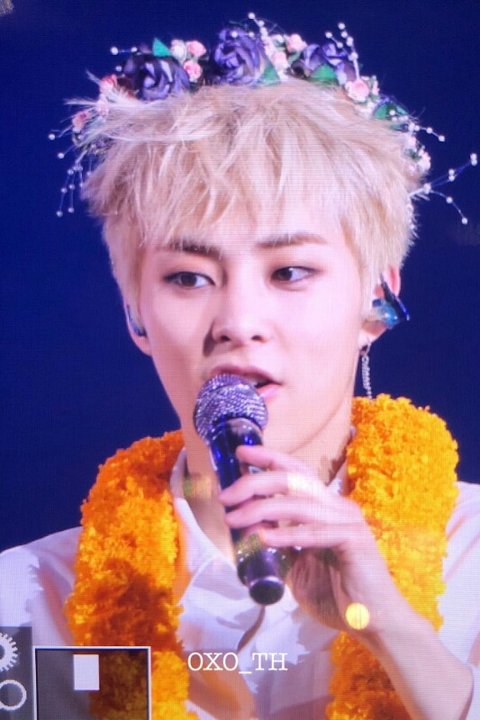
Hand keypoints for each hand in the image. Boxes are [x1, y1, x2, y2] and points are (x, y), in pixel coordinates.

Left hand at [218, 444, 410, 636]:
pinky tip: (264, 538)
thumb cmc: (337, 594)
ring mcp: (348, 520)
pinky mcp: (354, 540)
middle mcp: (337, 506)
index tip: (239, 452)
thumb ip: (278, 545)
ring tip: (234, 519)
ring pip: (299, 503)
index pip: (296, 471)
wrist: (373, 622)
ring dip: (261, 509)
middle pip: (293, 478)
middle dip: (255, 481)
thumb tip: (249, 531)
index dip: (268, 458)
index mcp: (326, 506)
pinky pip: (315, 533)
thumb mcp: (297, 566)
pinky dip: (287, 535)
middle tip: (226, 495)